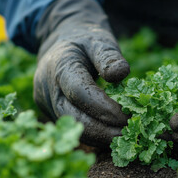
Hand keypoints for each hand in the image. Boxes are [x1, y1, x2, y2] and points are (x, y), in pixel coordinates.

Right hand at [33, 0, 129, 146]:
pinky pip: (74, 127)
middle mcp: (47, 88)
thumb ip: (109, 56)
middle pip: (74, 118)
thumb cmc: (84, 41)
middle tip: (131, 134)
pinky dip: (95, 134)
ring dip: (100, 137)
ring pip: (74, 128)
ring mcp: (46, 103)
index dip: (104, 109)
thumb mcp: (98, 40)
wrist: (60, 41)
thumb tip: (121, 72)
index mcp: (59, 65)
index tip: (128, 117)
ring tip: (126, 137)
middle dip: (103, 131)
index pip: (80, 93)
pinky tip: (114, 135)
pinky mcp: (51, 113)